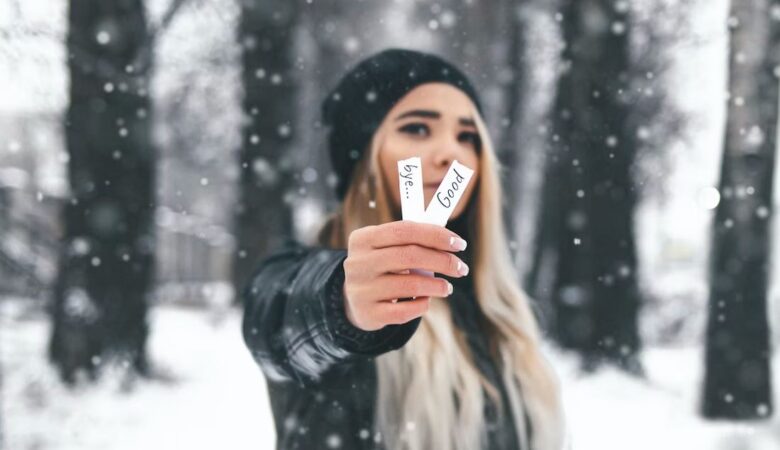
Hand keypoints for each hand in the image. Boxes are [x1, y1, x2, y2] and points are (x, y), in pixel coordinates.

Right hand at [342, 220, 468, 330]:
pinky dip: (422, 305)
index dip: (436, 235)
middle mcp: (358, 262)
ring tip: (447, 287)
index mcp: (364, 238)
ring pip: (411, 285)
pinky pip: (404, 311)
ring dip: (437, 286)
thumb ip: (413, 241)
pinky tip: (426, 300)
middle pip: (410, 256)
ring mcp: (361, 289)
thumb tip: (451, 241)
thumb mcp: (388, 248)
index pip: (405, 230)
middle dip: (443, 261)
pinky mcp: (368, 313)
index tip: (459, 243)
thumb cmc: (382, 267)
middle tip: (461, 268)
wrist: (355, 300)